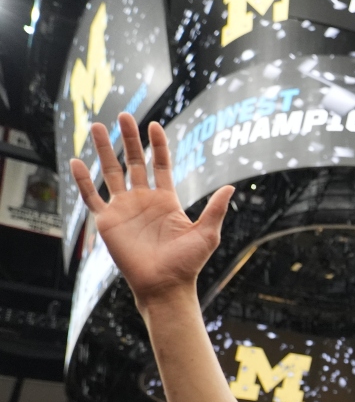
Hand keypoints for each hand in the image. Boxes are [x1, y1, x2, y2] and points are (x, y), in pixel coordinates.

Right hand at [70, 113, 233, 307]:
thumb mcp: (207, 234)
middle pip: (133, 161)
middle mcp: (144, 200)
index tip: (154, 125)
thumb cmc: (188, 264)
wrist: (165, 286)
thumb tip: (231, 187)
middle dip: (128, 139)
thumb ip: (215, 209)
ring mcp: (124, 209)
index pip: (160, 165)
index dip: (157, 145)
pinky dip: (83, 181)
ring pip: (111, 172)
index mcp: (166, 200)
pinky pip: (92, 198)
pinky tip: (77, 161)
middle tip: (124, 116)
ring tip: (96, 126)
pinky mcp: (108, 222)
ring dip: (103, 149)